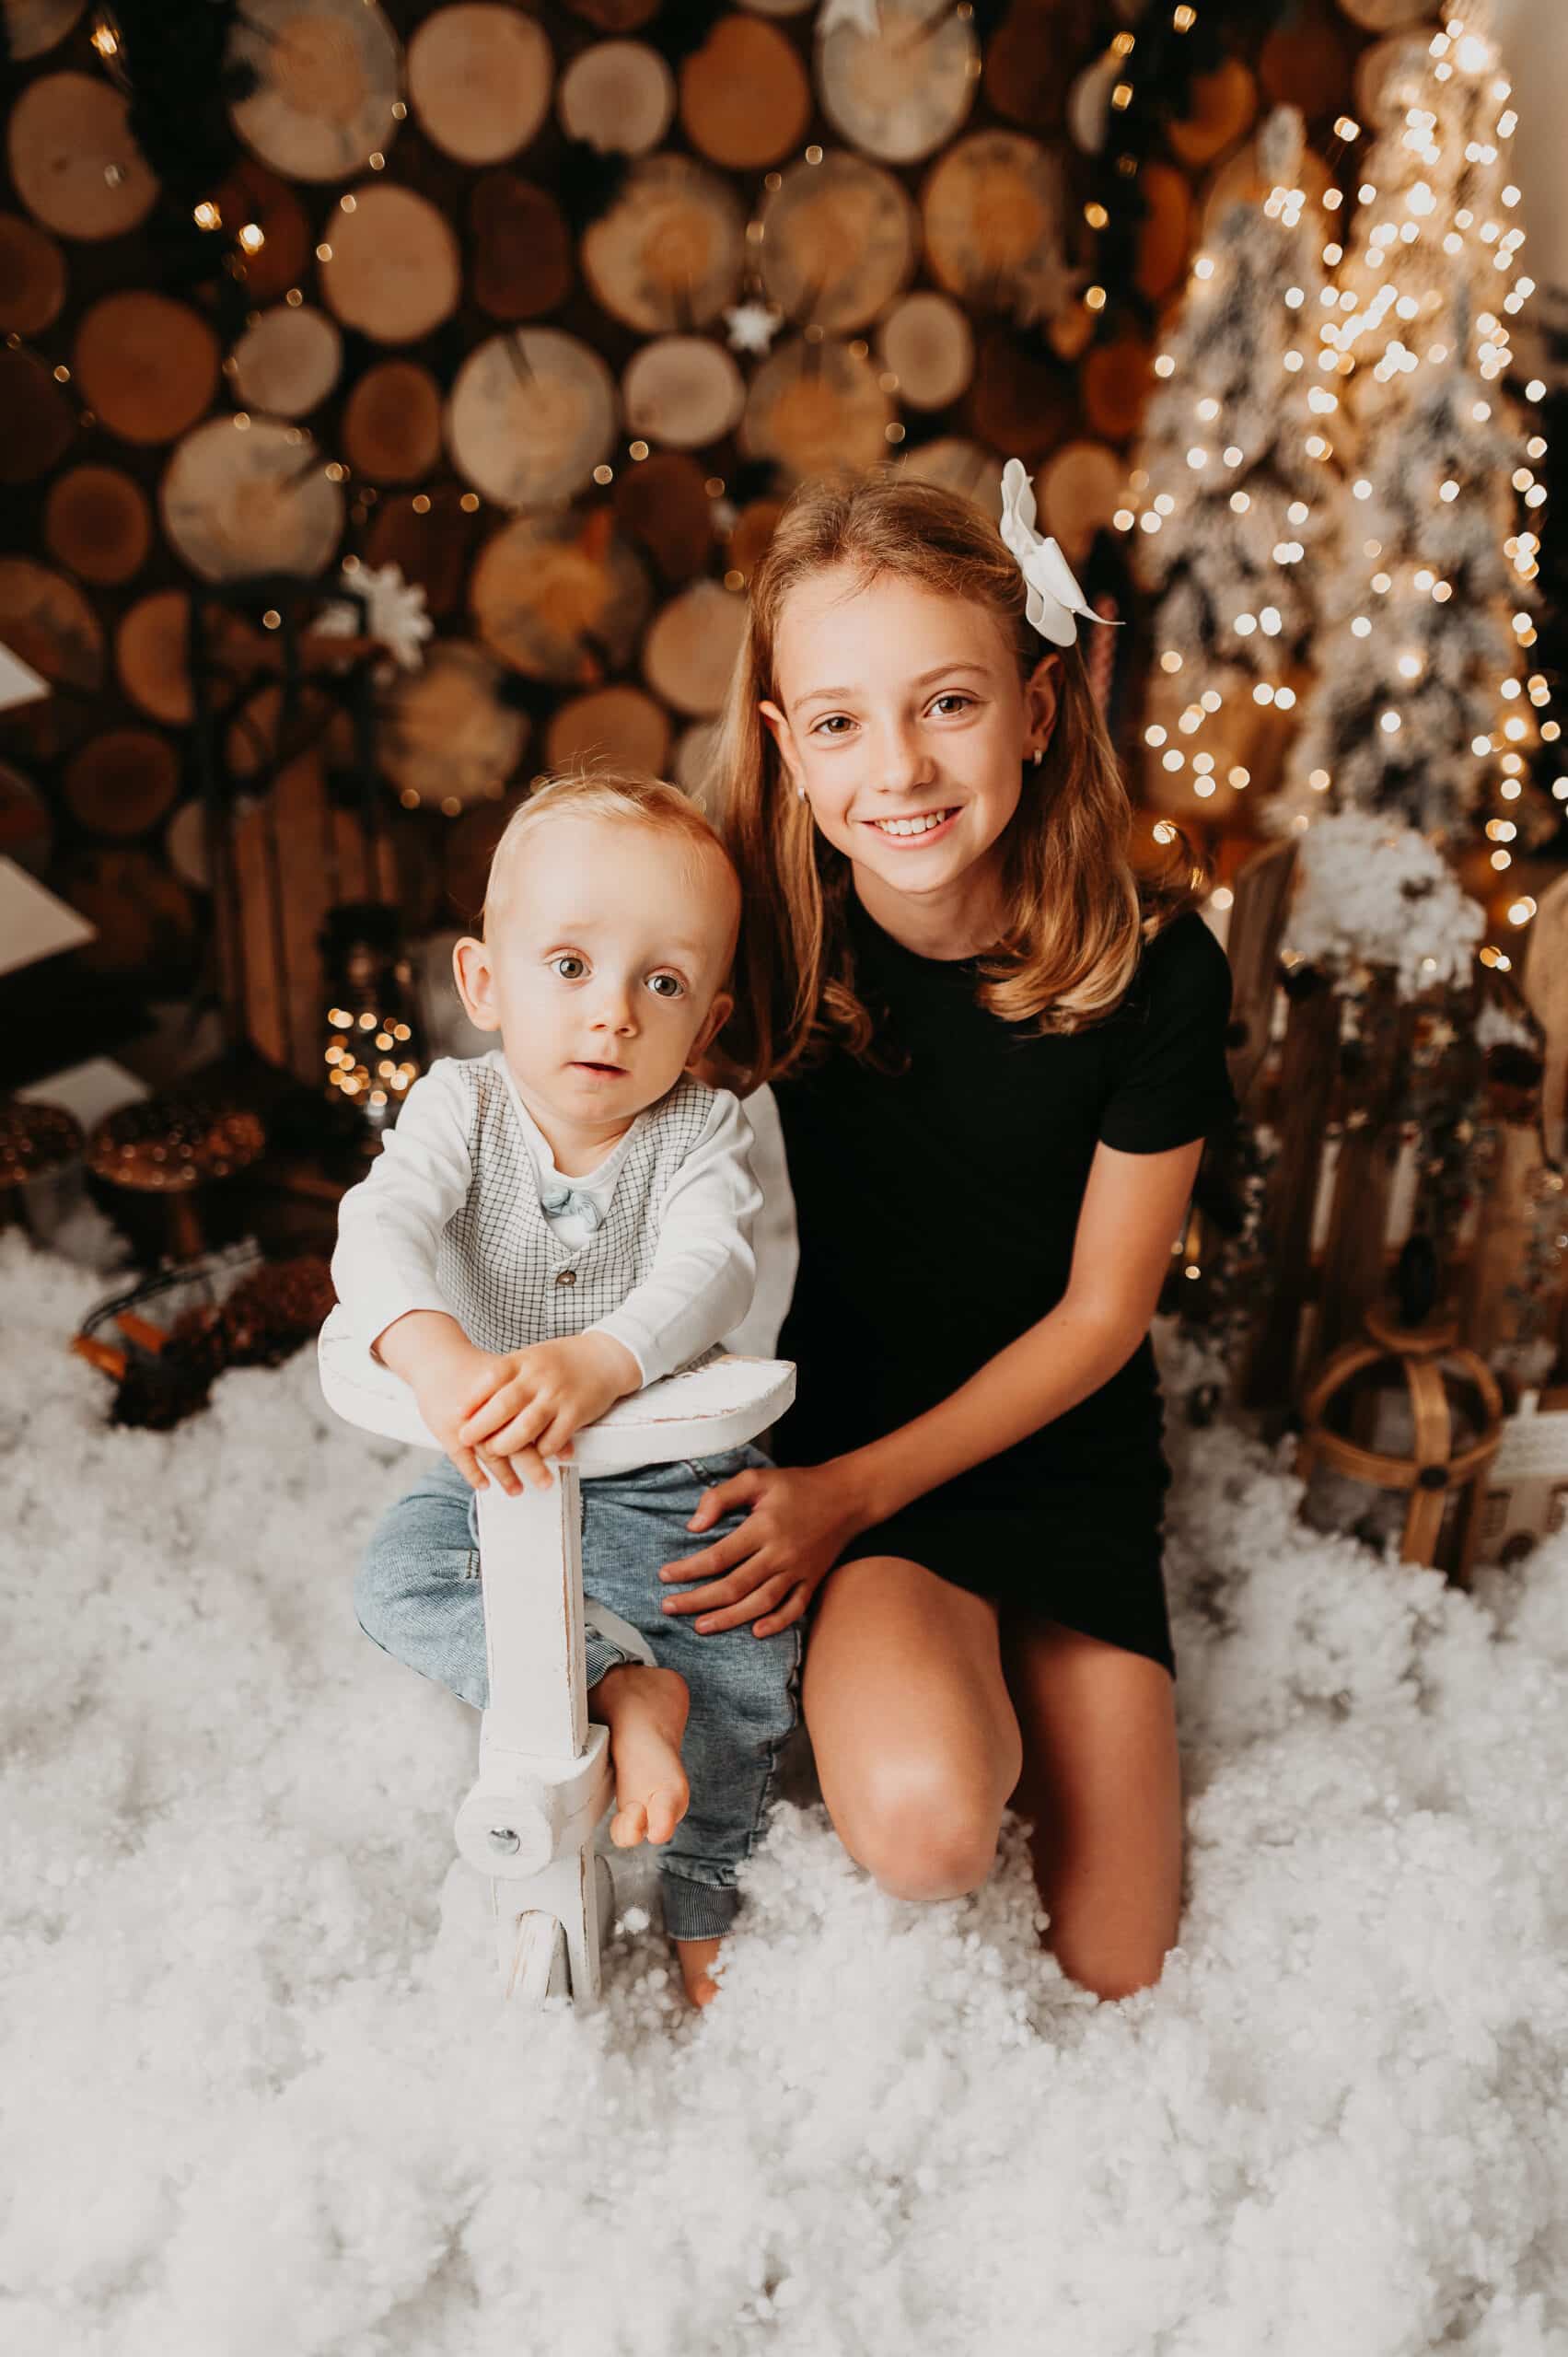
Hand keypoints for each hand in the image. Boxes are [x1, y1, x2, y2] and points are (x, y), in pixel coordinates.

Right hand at [405, 1341, 549, 1495]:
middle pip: (516, 1439)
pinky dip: (474, 1474)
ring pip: (489, 1453)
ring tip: (518, 1490)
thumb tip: (561, 1421)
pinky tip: (485, 1486)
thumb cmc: (479, 1369)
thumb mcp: (510, 1376)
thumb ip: (532, 1398)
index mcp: (511, 1389)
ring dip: (505, 1475)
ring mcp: (467, 1419)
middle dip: (533, 1465)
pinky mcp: (446, 1429)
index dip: (552, 1441)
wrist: (438, 1356)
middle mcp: (490, 1406)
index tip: (566, 1459)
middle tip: (547, 1483)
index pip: (536, 1420)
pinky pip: (462, 1458)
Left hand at [455, 1332, 638, 1487]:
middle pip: (504, 1404)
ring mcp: (558, 1396)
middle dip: (481, 1425)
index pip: (492, 1377)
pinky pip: (553, 1439)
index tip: (457, 1414)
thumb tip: (473, 1401)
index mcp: (525, 1361)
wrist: (606, 1357)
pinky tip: (533, 1454)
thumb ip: (508, 1376)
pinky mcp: (577, 1413)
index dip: (472, 1398)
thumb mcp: (532, 1357)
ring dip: (507, 1444)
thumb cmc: (562, 1361)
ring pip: (526, 1427)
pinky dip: (540, 1451)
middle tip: (465, 1439)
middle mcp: (540, 1377)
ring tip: (494, 1452)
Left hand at [658, 1460, 865, 1637]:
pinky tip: (755, 1632)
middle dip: (698, 1600)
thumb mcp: (757, 1478)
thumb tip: (693, 1526)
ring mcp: (798, 1570)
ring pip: (760, 1603)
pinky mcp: (812, 1580)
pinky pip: (795, 1609)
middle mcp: (781, 1553)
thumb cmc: (797, 1485)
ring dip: (729, 1619)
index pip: (718, 1556)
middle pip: (734, 1586)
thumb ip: (721, 1496)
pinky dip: (776, 1623)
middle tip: (669, 1608)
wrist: (847, 1496)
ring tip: (701, 1626)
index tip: (665, 1576)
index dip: (689, 1569)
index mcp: (764, 1527)